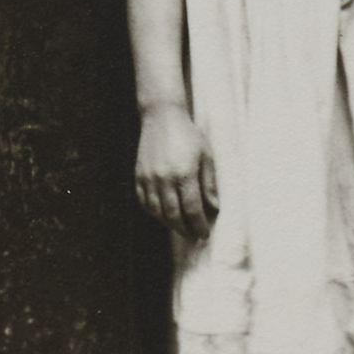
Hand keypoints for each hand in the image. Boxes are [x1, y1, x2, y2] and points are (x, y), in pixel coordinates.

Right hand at [135, 101, 218, 242]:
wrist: (161, 117)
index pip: (192, 209)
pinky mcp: (138, 175)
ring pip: (157, 212)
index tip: (205, 234)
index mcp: (184, 173)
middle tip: (194, 237)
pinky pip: (144, 202)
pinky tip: (164, 215)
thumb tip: (214, 209)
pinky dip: (154, 212)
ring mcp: (148, 178)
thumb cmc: (188, 135)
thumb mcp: (206, 156)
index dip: (199, 225)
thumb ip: (209, 184)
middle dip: (185, 230)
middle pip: (174, 215)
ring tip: (181, 228)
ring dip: (170, 224)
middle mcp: (164, 178)